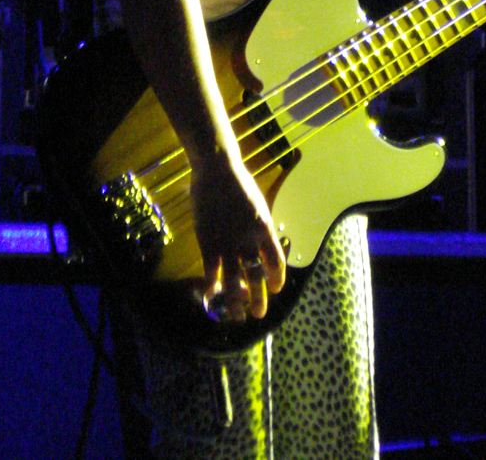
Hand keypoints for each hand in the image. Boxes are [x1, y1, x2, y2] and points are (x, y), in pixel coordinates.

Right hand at [190, 153, 286, 322]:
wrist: (217, 169)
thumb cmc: (238, 185)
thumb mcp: (257, 206)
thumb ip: (259, 229)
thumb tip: (262, 248)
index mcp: (264, 228)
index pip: (276, 261)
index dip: (277, 279)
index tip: (275, 289)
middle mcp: (248, 238)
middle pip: (257, 276)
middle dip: (259, 299)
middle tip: (259, 313)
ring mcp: (227, 241)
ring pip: (234, 281)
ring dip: (236, 302)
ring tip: (237, 315)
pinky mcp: (208, 240)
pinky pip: (212, 271)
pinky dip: (212, 286)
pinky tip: (212, 295)